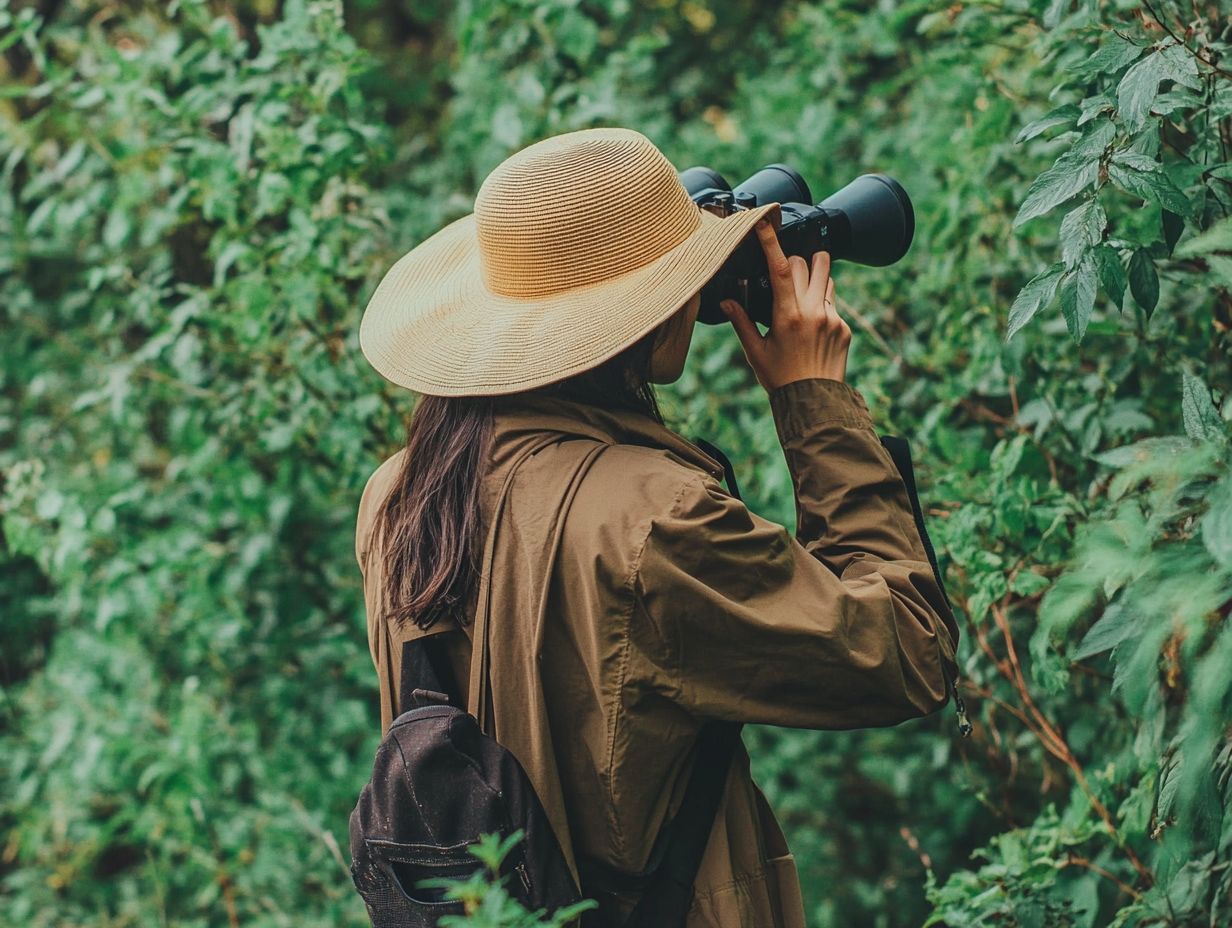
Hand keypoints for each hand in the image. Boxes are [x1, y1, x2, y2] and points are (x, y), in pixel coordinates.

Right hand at [720, 219, 850, 391]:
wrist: (814, 401)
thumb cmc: (780, 379)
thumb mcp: (755, 351)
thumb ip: (741, 322)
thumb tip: (726, 302)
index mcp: (787, 316)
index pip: (779, 268)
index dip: (771, 241)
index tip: (764, 222)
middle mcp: (813, 312)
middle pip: (807, 262)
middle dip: (794, 261)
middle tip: (783, 276)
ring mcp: (832, 318)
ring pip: (825, 277)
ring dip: (812, 277)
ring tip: (800, 297)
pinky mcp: (844, 327)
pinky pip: (833, 301)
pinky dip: (821, 303)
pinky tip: (812, 324)